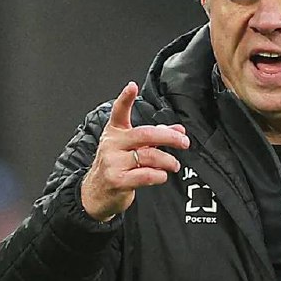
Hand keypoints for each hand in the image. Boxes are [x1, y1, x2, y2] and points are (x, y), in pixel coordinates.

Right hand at [80, 81, 189, 221]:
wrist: (96, 194)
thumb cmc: (117, 166)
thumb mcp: (131, 148)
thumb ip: (154, 138)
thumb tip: (179, 130)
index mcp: (115, 132)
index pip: (119, 112)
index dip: (125, 98)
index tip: (132, 86)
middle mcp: (112, 144)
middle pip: (145, 134)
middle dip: (169, 137)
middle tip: (184, 142)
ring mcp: (113, 162)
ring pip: (149, 156)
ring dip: (168, 160)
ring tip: (174, 164)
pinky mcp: (118, 180)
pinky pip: (146, 175)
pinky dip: (159, 175)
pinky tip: (162, 175)